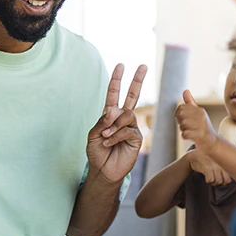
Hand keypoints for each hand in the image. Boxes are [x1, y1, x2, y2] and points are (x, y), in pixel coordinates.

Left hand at [87, 64, 147, 182]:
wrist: (103, 170)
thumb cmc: (97, 152)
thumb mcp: (93, 135)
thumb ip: (101, 121)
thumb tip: (113, 110)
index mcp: (110, 115)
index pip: (114, 94)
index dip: (117, 80)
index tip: (121, 65)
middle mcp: (123, 119)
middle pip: (133, 96)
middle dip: (137, 80)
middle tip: (143, 65)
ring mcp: (131, 127)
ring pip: (127, 114)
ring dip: (113, 125)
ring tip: (105, 136)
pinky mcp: (136, 138)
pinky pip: (128, 130)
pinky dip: (115, 135)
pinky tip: (109, 142)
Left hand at [177, 89, 218, 152]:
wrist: (212, 142)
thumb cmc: (203, 127)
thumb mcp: (198, 114)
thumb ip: (190, 103)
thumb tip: (185, 90)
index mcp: (200, 110)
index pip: (181, 107)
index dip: (178, 114)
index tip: (183, 120)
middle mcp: (201, 116)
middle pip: (180, 115)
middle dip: (180, 122)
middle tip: (186, 127)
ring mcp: (202, 126)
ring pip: (182, 125)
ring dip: (183, 130)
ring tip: (189, 132)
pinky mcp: (200, 135)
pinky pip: (185, 134)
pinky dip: (184, 136)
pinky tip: (189, 137)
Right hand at [186, 149, 230, 185]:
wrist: (195, 153)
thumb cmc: (208, 158)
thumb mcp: (218, 161)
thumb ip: (224, 167)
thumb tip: (228, 177)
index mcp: (226, 163)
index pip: (231, 177)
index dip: (226, 180)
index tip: (221, 178)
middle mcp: (222, 165)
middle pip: (226, 181)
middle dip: (221, 183)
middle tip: (215, 179)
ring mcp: (215, 167)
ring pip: (218, 182)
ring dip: (213, 183)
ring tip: (210, 178)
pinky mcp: (207, 168)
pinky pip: (210, 180)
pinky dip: (208, 181)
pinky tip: (206, 177)